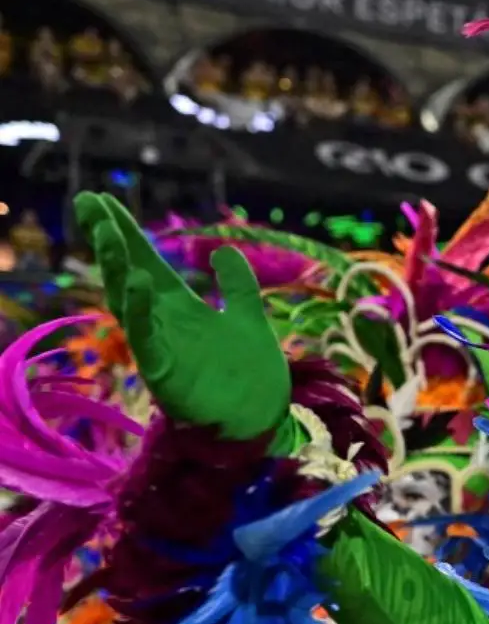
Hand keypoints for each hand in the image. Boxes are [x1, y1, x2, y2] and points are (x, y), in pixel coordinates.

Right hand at [75, 192, 289, 439]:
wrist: (263, 424)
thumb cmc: (251, 377)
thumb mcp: (249, 319)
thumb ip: (236, 286)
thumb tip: (221, 248)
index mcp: (181, 309)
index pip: (145, 261)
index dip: (126, 232)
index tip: (102, 199)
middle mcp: (163, 324)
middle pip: (127, 274)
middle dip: (108, 239)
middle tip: (88, 202)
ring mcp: (160, 348)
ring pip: (129, 303)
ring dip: (118, 268)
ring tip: (110, 234)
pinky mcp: (165, 374)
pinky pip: (147, 340)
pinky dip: (140, 312)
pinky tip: (138, 283)